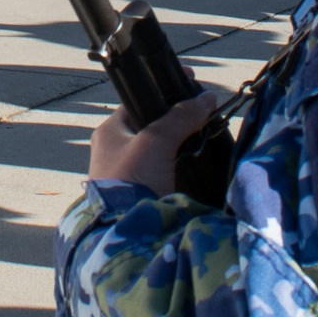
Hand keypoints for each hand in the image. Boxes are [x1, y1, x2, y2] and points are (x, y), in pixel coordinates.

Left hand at [87, 92, 217, 195]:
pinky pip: (160, 170)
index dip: (165, 91)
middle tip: (201, 116)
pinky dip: (176, 164)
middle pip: (150, 126)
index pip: (139, 101)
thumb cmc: (131, 178)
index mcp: (109, 132)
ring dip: (177, 144)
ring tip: (202, 138)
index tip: (190, 84)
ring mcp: (124, 174)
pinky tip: (192, 164)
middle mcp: (113, 150)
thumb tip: (207, 98)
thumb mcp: (157, 141)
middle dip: (175, 120)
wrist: (124, 232)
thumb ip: (182, 117)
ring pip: (157, 149)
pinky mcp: (136, 194)